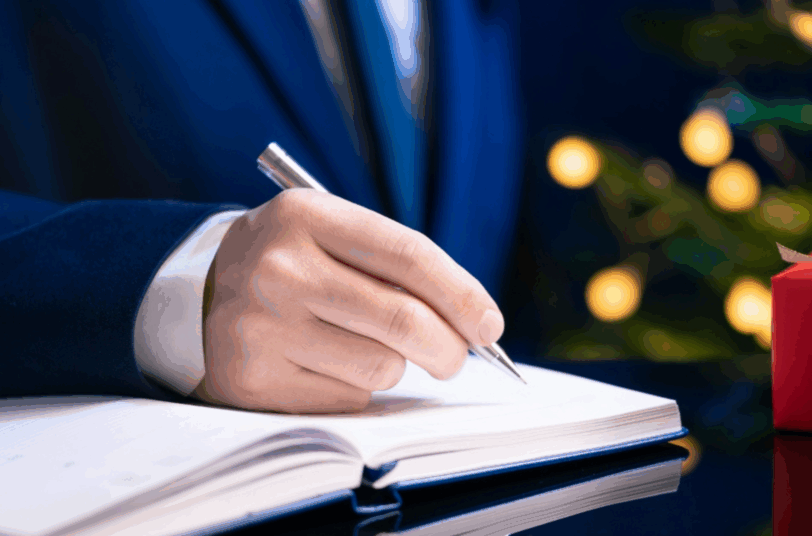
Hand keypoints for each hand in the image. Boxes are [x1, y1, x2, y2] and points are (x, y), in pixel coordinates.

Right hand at [192, 189, 503, 412]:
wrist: (194, 295)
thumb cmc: (292, 264)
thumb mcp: (331, 236)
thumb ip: (398, 267)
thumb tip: (476, 324)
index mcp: (307, 215)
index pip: (409, 256)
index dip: (463, 294)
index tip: (490, 324)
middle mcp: (280, 268)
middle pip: (403, 320)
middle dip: (449, 347)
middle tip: (456, 357)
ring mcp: (262, 327)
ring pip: (381, 367)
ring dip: (394, 367)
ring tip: (364, 347)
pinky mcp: (254, 380)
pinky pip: (347, 398)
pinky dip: (355, 389)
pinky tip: (324, 365)